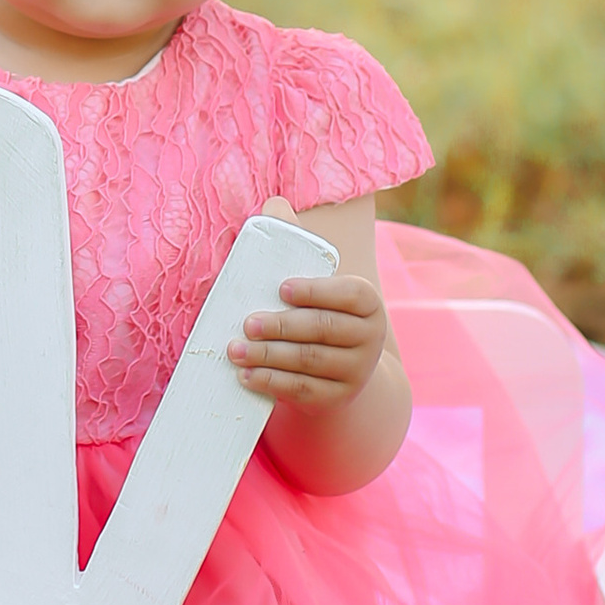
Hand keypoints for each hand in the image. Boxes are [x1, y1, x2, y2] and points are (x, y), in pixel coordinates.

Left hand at [228, 212, 389, 413]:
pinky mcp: (336, 399)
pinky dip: (272, 382)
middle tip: (247, 323)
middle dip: (282, 326)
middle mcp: (370, 338)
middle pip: (323, 330)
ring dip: (269, 356)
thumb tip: (274, 206)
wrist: (340, 372)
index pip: (349, 294)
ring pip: (309, 362)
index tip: (281, 288)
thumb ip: (296, 241)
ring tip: (235, 349)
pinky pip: (302, 390)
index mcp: (368, 303)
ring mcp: (356, 372)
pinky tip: (246, 375)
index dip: (316, 291)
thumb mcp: (315, 282)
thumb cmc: (318, 313)